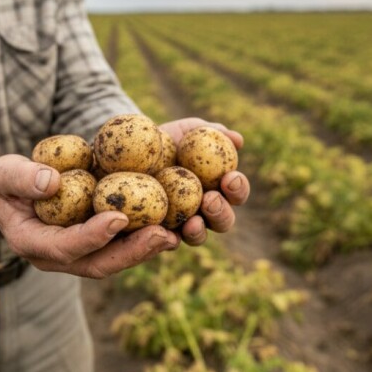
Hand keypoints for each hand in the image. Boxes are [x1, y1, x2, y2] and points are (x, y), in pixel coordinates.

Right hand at [0, 155, 179, 278]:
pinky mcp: (94, 246)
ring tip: (176, 233)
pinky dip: (145, 237)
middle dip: (131, 252)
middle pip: (98, 263)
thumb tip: (51, 182)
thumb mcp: (5, 174)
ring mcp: (78, 255)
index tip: (118, 218)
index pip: (65, 246)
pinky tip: (171, 223)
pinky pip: (121, 246)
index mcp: (33, 243)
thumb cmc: (5, 182)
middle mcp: (58, 257)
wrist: (8, 195)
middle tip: (161, 235)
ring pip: (115, 259)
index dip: (92, 236)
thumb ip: (22, 178)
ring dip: (145, 249)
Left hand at [158, 117, 249, 245]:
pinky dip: (169, 239)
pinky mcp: (159, 233)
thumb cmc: (168, 139)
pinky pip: (166, 241)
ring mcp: (183, 224)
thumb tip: (238, 139)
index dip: (238, 187)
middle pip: (223, 220)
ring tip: (192, 222)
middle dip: (221, 212)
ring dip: (199, 231)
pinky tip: (165, 233)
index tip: (230, 177)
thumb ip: (214, 133)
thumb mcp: (188, 131)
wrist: (132, 149)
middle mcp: (205, 210)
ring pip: (199, 235)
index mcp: (219, 187)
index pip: (236, 192)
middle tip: (210, 199)